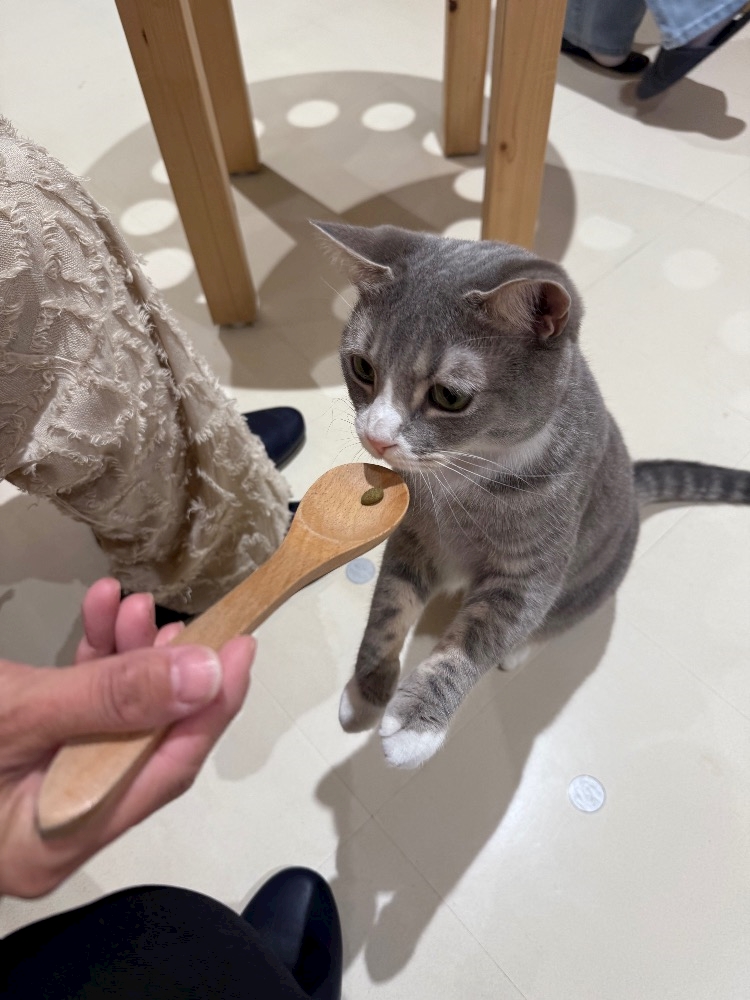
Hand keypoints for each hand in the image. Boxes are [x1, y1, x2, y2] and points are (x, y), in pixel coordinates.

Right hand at [0, 578, 254, 897]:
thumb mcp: (17, 714)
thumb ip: (110, 699)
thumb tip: (205, 674)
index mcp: (55, 840)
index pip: (162, 773)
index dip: (211, 710)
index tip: (242, 649)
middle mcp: (55, 825)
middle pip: (143, 744)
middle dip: (166, 673)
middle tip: (190, 617)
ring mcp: (39, 791)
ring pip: (111, 719)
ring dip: (125, 657)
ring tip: (125, 603)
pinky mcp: (25, 757)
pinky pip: (75, 711)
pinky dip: (89, 664)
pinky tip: (97, 617)